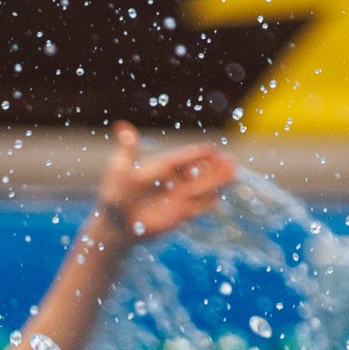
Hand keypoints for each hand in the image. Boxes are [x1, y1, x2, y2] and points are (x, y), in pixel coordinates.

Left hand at [93, 122, 236, 242]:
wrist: (115, 224)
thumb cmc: (114, 195)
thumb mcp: (119, 170)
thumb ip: (127, 150)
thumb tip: (121, 125)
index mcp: (160, 166)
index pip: (182, 158)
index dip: (196, 154)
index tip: (211, 150)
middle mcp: (172, 180)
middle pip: (197, 171)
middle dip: (215, 167)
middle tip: (233, 161)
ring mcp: (177, 197)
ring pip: (201, 188)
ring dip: (217, 182)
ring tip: (234, 174)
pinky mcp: (178, 214)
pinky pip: (195, 208)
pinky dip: (206, 204)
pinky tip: (219, 199)